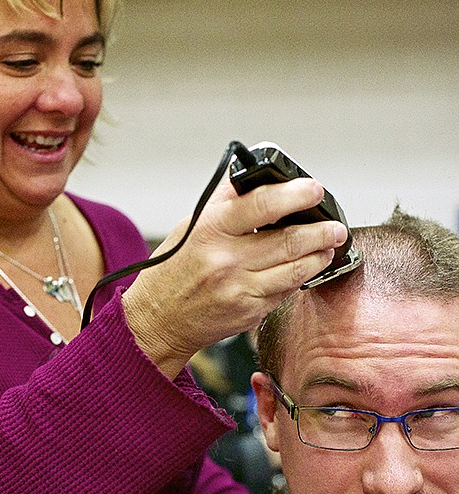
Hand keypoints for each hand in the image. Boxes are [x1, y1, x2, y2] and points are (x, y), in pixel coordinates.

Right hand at [122, 177, 346, 377]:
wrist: (158, 320)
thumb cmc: (172, 270)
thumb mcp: (190, 226)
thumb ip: (224, 201)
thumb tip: (252, 173)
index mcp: (210, 230)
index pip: (262, 204)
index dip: (295, 194)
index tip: (314, 190)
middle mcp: (227, 260)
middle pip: (289, 239)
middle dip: (321, 230)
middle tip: (335, 225)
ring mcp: (240, 289)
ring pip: (295, 269)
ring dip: (319, 255)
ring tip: (329, 244)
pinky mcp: (250, 311)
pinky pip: (285, 290)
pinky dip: (300, 276)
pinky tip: (307, 267)